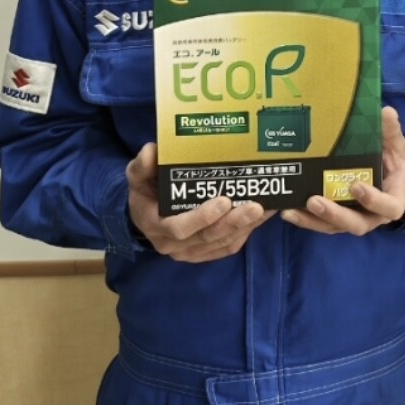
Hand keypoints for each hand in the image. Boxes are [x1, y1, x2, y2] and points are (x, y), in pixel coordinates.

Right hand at [126, 142, 269, 262]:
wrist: (145, 215)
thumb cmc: (145, 192)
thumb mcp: (137, 177)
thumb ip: (142, 165)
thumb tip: (151, 151)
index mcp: (156, 225)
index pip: (179, 228)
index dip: (202, 217)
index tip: (223, 201)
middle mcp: (174, 245)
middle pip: (207, 237)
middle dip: (233, 222)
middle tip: (256, 206)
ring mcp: (191, 252)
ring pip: (222, 243)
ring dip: (245, 227)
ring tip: (266, 209)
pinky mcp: (205, 253)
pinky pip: (228, 247)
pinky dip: (246, 233)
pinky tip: (262, 218)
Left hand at [280, 107, 404, 237]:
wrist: (397, 180)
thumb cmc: (397, 163)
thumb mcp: (397, 146)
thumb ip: (391, 132)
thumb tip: (386, 112)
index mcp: (394, 197)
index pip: (389, 207)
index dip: (374, 201)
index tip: (356, 185)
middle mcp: (375, 215)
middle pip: (357, 224)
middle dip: (335, 214)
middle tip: (314, 202)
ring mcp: (357, 218)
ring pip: (336, 227)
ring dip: (313, 221)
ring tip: (292, 210)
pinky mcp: (341, 219)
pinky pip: (324, 224)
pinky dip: (307, 220)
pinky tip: (289, 211)